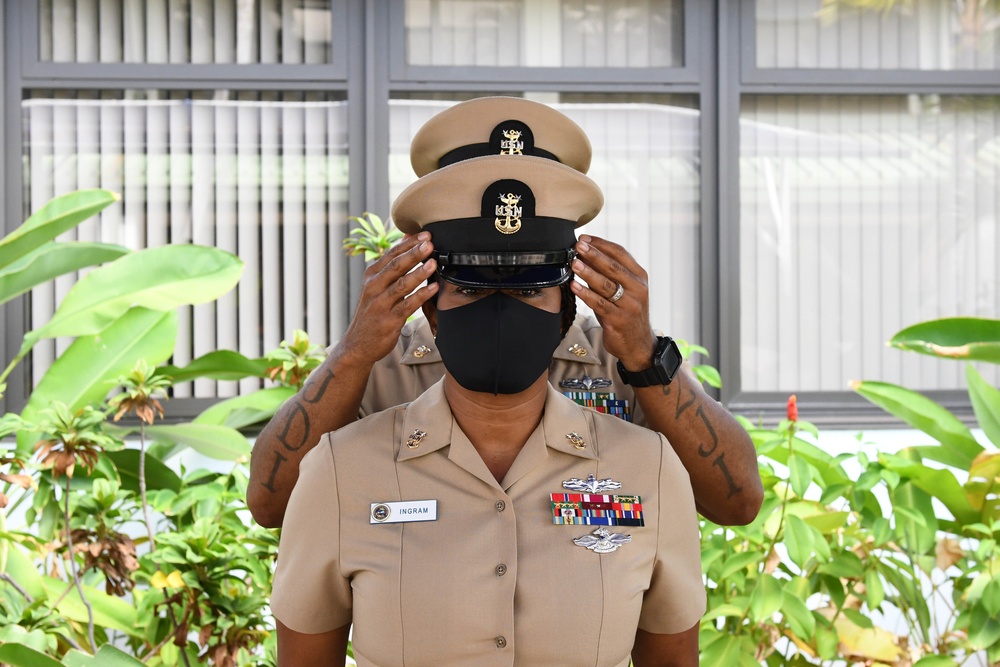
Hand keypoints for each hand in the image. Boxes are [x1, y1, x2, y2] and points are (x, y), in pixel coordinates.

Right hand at [339, 233, 437, 366]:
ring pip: (401, 284)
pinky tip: (433, 288)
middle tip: (429, 243)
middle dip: (413, 253)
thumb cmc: (372, 312)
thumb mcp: (376, 285)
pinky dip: (421, 295)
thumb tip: (408, 238)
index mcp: (372, 275)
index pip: (391, 254)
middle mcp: (374, 287)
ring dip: (419, 273)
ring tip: (433, 263)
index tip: (425, 235)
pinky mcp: (389, 320)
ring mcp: (381, 304)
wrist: (358, 343)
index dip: (409, 243)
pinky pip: (408, 305)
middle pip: (396, 266)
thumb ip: (391, 264)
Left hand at [570, 234, 656, 369]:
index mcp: (639, 277)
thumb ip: (608, 275)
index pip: (620, 254)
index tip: (584, 238)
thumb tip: (585, 255)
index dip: (601, 245)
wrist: (638, 344)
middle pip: (613, 267)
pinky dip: (585, 294)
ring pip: (606, 284)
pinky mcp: (619, 320)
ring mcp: (629, 305)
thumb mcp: (623, 291)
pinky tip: (574, 286)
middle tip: (578, 245)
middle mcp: (637, 289)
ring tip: (574, 263)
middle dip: (594, 254)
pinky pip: (599, 304)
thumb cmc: (625, 313)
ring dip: (588, 272)